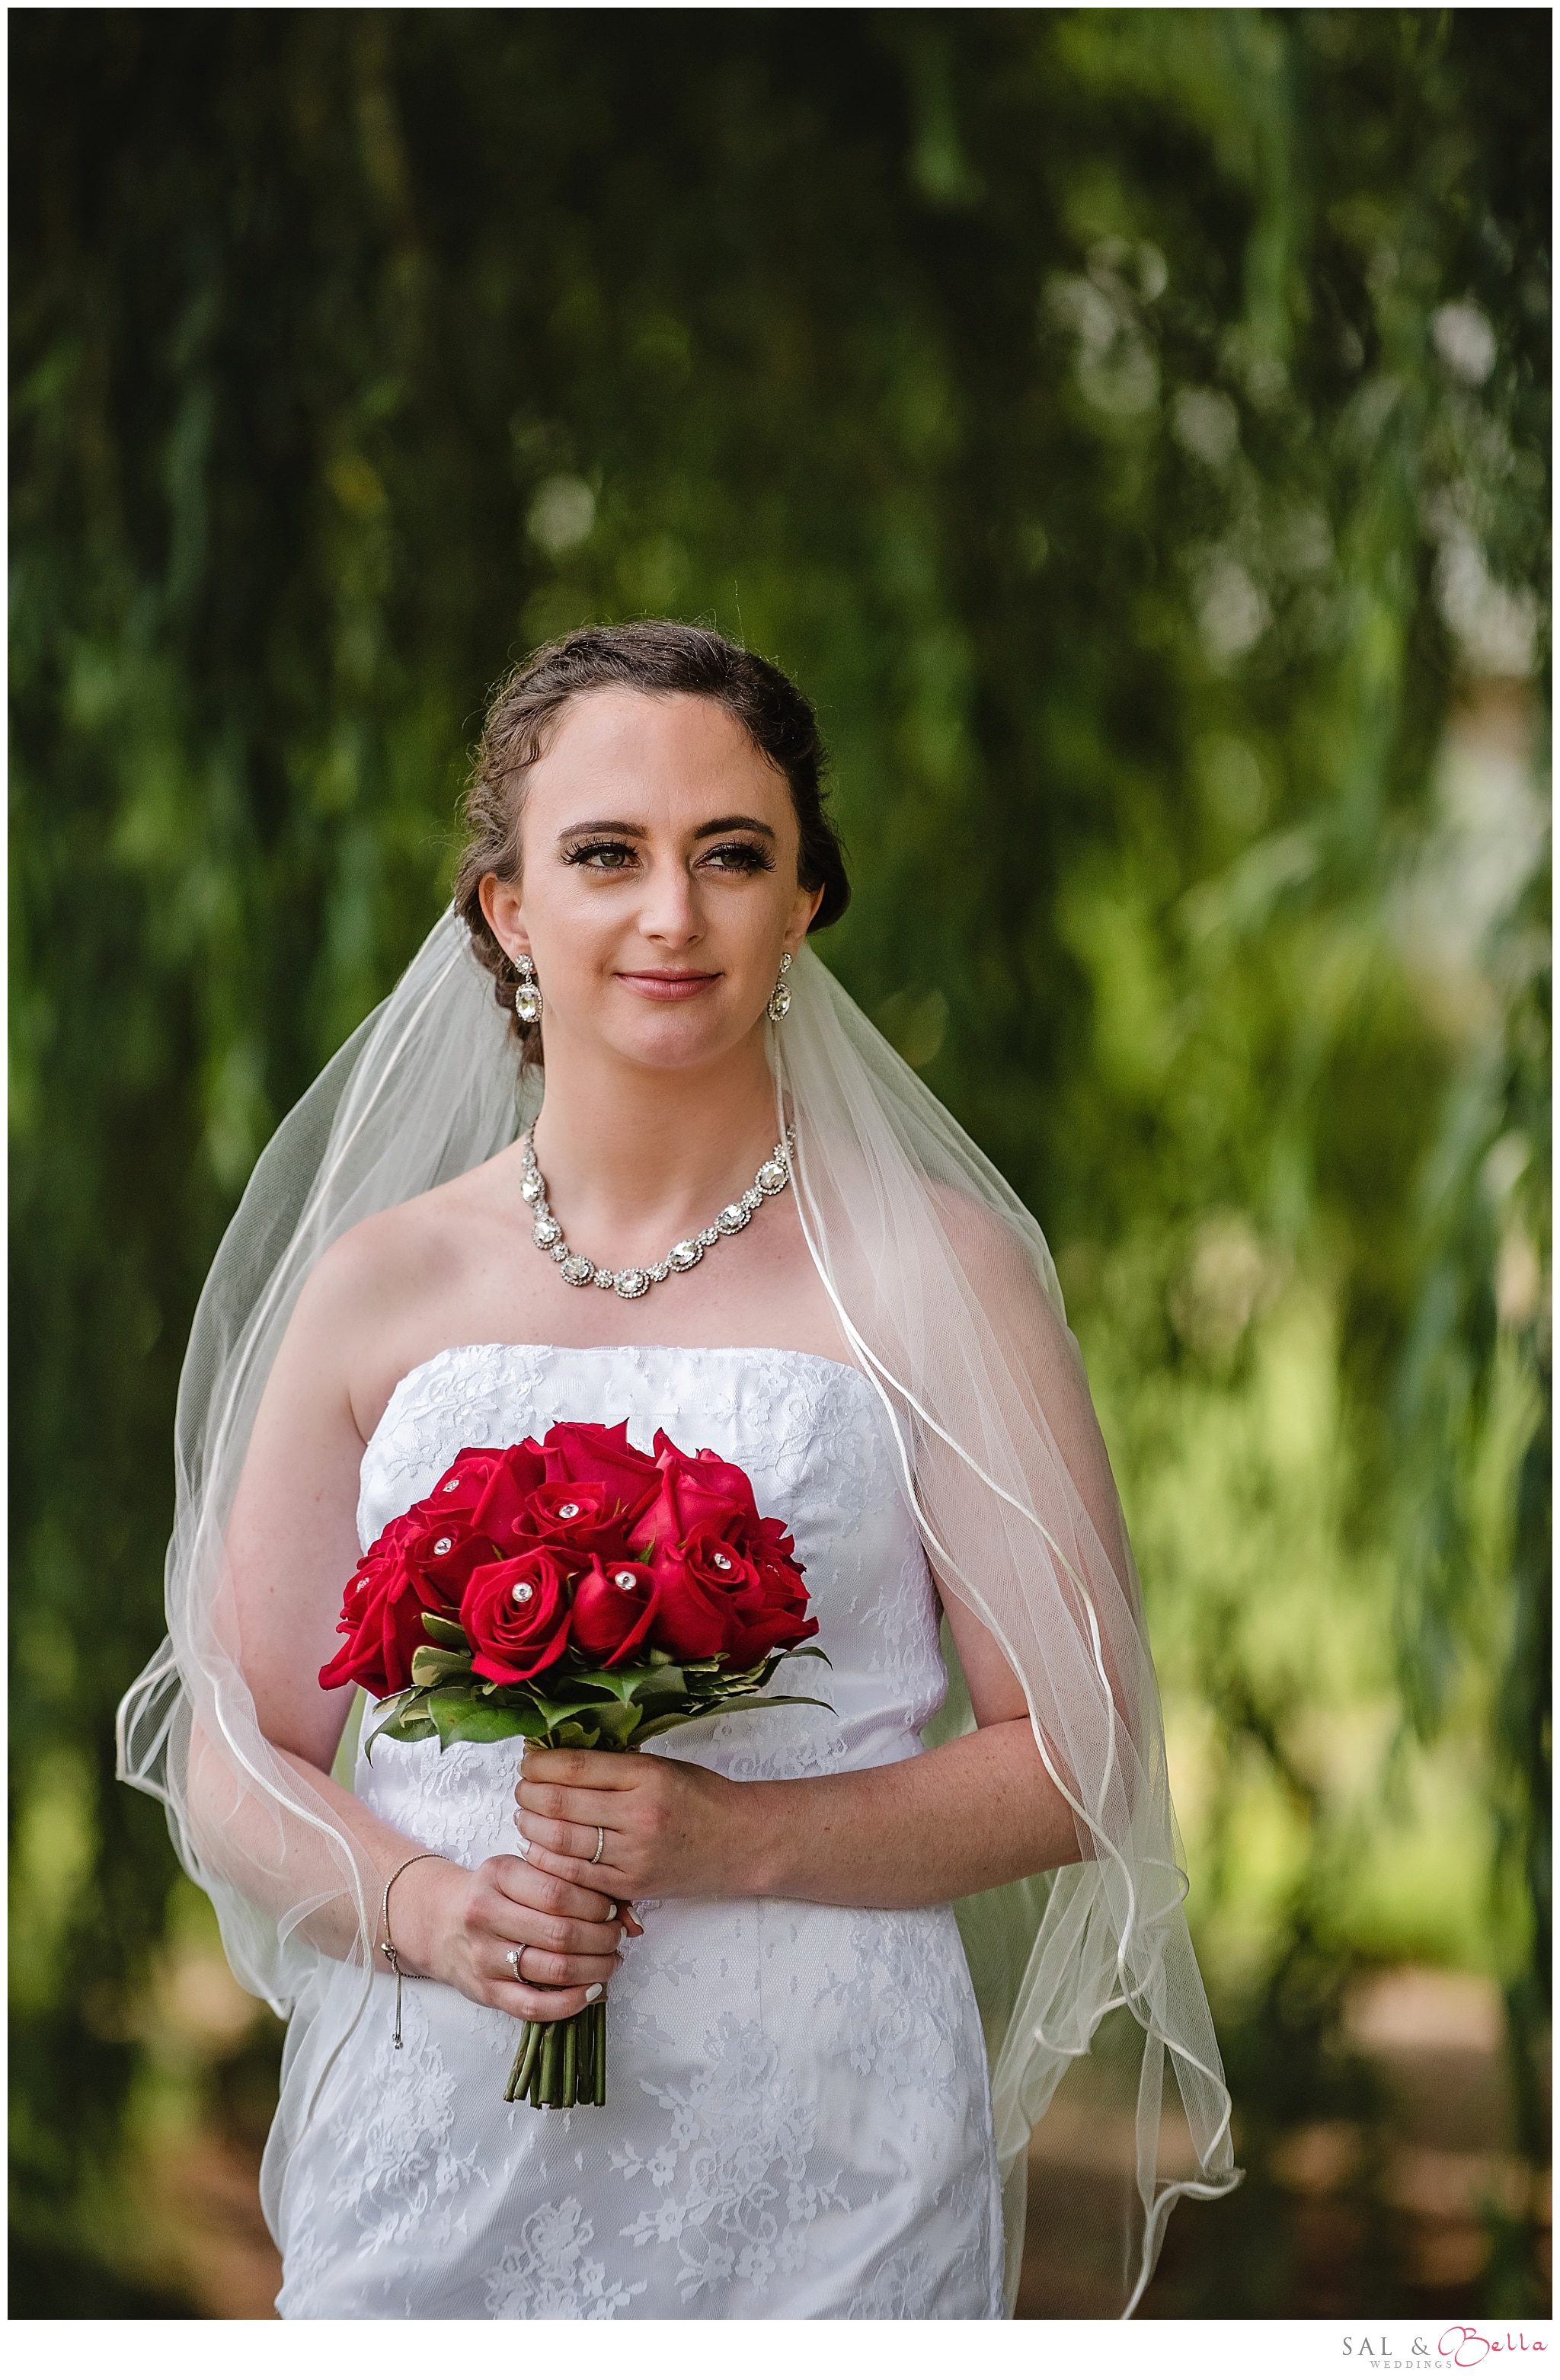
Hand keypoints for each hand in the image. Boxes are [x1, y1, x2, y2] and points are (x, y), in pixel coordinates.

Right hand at [388, 1848, 629, 2023]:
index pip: (558, 1891)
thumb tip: (632, 1918)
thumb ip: (575, 1884)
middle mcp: (485, 1914)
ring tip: (610, 1961)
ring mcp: (483, 1957)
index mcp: (498, 1874)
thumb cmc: (496, 1892)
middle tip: (617, 1937)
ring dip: (594, 1969)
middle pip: (560, 1932)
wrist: (439, 1920)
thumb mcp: (525, 1872)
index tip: (613, 1909)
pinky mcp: (485, 1992)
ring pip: (552, 1969)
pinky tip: (591, 1991)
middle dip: (601, 1938)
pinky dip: (570, 2003)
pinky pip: (533, 2006)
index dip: (595, 1904)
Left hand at [514, 1745, 753, 1902]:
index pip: (574, 1767)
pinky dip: (549, 1859)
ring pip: (560, 1841)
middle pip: (559, 1804)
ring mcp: (634, 1854)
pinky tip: (542, 1847)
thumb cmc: (701, 1797)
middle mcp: (639, 1815)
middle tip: (521, 1789)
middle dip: (528, 1795)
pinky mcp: (631, 1885)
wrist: (742, 1841)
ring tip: (526, 1816)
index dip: (540, 1764)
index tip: (528, 1761)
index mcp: (647, 1775)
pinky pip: (574, 1874)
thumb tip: (556, 1759)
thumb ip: (614, 1765)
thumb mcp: (662, 1766)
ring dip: (532, 1827)